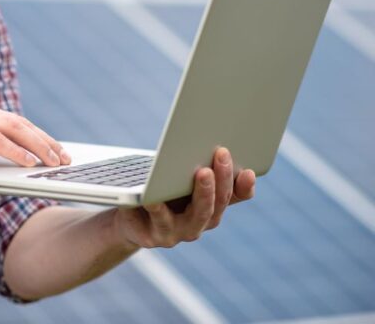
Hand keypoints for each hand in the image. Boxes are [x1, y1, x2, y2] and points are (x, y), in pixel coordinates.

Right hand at [0, 98, 70, 167]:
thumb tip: (22, 155)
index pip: (18, 122)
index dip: (42, 137)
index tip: (60, 152)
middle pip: (21, 123)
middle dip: (46, 142)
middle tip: (64, 159)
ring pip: (13, 128)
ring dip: (37, 147)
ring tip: (53, 162)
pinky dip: (15, 151)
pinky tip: (29, 163)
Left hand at [110, 147, 255, 248]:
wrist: (125, 219)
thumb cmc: (157, 191)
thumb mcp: (178, 177)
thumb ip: (197, 166)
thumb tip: (210, 139)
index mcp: (210, 207)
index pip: (235, 197)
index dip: (244, 186)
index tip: (249, 170)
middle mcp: (199, 223)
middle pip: (217, 204)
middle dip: (223, 178)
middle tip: (222, 153)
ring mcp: (177, 233)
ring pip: (196, 216)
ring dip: (203, 193)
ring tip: (203, 172)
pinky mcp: (152, 236)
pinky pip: (159, 219)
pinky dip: (159, 206)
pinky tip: (157, 193)